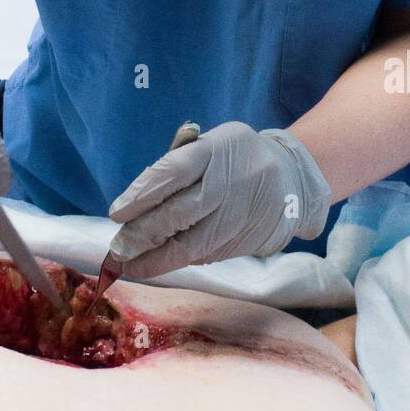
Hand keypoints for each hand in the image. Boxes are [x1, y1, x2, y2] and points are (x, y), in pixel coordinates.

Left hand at [107, 121, 330, 278]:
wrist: (293, 179)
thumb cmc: (237, 157)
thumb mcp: (213, 144)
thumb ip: (179, 162)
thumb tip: (137, 199)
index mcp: (216, 150)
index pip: (173, 171)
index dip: (142, 193)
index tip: (117, 213)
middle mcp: (228, 184)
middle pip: (179, 212)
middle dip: (143, 234)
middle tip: (116, 249)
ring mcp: (238, 216)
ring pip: (192, 244)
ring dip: (156, 259)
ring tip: (128, 266)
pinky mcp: (244, 242)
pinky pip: (205, 254)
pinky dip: (179, 260)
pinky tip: (157, 263)